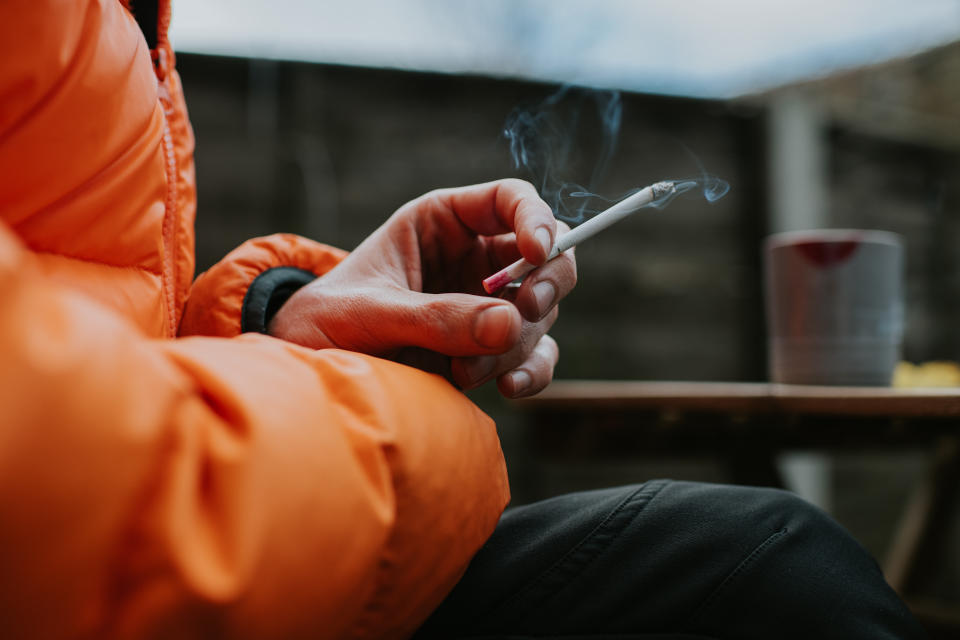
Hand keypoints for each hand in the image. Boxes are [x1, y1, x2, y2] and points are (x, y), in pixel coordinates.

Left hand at [268, 179, 576, 397]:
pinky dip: (531, 372)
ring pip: (539, 313)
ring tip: (463, 370)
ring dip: (515, 343)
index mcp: (444, 222)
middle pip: (548, 256)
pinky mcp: (489, 350)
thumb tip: (509, 323)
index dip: (535, 218)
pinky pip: (534, 355)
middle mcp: (474, 260)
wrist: (312, 371)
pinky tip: (509, 388)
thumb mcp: (371, 312)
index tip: (536, 251)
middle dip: (545, 283)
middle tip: (525, 310)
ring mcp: (486, 306)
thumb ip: (435, 317)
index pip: (511, 200)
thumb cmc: (328, 319)